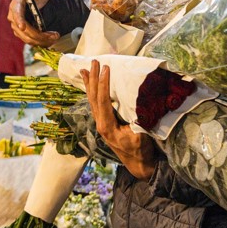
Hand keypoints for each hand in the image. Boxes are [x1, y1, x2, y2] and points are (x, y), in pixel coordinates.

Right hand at [7, 0, 67, 46]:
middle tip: (55, 36)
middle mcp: (13, 16)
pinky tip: (50, 41)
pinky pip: (29, 40)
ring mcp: (16, 26)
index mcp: (17, 3)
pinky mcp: (20, 33)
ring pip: (27, 37)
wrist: (31, 2)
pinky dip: (39, 42)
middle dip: (39, 35)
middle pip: (24, 29)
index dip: (19, 20)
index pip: (16, 12)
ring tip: (55, 38)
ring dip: (41, 40)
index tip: (23, 27)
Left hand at [80, 60, 156, 178]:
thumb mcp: (142, 136)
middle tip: (93, 62)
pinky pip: (96, 105)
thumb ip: (138, 121)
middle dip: (93, 79)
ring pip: (92, 101)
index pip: (103, 100)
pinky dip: (93, 93)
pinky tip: (92, 86)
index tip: (106, 68)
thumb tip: (139, 103)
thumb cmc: (141, 151)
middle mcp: (100, 124)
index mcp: (107, 126)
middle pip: (93, 98)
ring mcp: (101, 124)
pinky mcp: (105, 124)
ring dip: (89, 85)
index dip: (103, 84)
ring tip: (85, 70)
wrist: (139, 166)